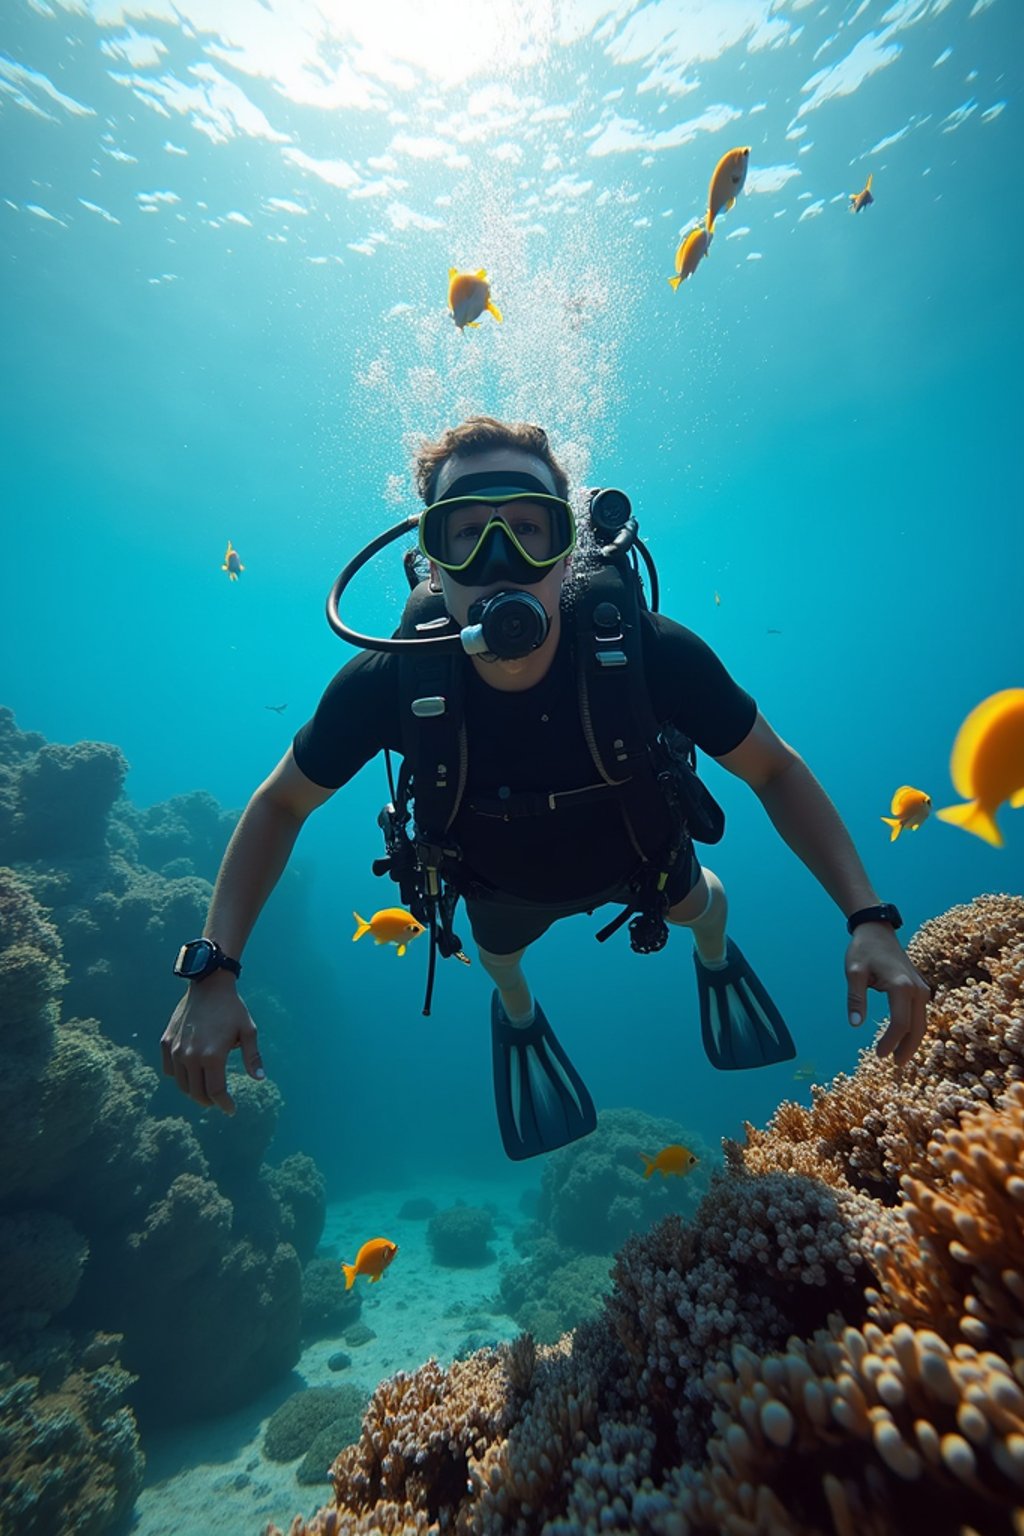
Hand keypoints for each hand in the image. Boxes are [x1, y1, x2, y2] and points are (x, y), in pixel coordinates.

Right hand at [161, 971, 264, 1114]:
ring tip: (205, 1090)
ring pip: (182, 1084)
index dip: (224, 1104)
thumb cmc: (232, 1008)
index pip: (216, 1092)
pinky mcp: (166, 1042)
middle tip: (219, 1101)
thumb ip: (252, 1057)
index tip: (231, 1109)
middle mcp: (190, 1056)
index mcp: (212, 1056)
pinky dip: (179, 1077)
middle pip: (197, 1093)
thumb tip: (260, 1079)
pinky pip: (169, 1070)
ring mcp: (176, 1050)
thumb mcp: (248, 1031)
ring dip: (194, 1092)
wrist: (208, 984)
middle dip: (210, 1101)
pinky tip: (190, 1074)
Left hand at [845, 925, 930, 1066]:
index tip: (878, 1055)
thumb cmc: (863, 950)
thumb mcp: (853, 972)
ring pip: (922, 1022)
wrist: (877, 930)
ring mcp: (922, 988)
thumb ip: (855, 998)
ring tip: (899, 1057)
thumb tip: (855, 1025)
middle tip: (895, 1065)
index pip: (900, 1023)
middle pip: (917, 1027)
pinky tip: (904, 1039)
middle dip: (907, 1048)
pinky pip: (921, 1014)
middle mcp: (917, 989)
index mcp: (901, 985)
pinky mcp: (920, 988)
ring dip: (913, 1041)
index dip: (890, 1042)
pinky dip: (914, 1029)